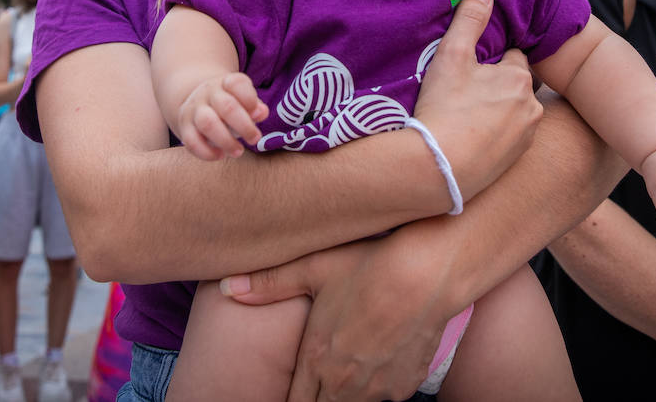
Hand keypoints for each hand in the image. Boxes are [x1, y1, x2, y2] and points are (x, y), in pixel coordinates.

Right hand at [177, 72, 268, 159]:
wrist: (197, 103)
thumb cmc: (229, 105)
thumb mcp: (243, 101)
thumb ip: (255, 107)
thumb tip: (261, 113)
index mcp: (225, 83)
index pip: (236, 84)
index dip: (250, 99)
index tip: (258, 114)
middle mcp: (208, 93)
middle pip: (226, 106)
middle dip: (244, 126)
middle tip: (254, 139)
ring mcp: (194, 109)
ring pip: (207, 123)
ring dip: (226, 141)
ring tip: (238, 151)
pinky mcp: (184, 127)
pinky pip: (191, 141)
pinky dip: (207, 152)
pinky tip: (220, 155)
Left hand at [222, 237, 449, 401]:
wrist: (428, 272)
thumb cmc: (369, 266)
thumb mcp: (314, 268)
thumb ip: (268, 283)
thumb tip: (227, 287)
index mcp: (316, 360)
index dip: (291, 399)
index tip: (291, 391)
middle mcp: (345, 383)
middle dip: (316, 394)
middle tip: (320, 372)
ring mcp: (378, 388)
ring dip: (347, 392)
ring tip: (349, 363)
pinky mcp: (406, 385)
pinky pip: (385, 395)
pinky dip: (379, 384)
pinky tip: (381, 356)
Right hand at [413, 0, 541, 198]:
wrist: (439, 168)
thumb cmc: (444, 108)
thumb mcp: (452, 56)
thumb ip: (470, 20)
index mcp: (519, 78)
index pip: (512, 57)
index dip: (490, 60)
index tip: (470, 68)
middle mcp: (532, 107)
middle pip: (514, 86)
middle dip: (496, 86)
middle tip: (464, 93)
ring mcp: (526, 137)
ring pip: (514, 112)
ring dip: (497, 111)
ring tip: (466, 117)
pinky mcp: (516, 161)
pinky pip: (509, 138)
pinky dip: (496, 135)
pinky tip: (471, 138)